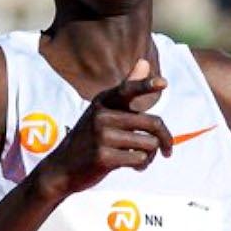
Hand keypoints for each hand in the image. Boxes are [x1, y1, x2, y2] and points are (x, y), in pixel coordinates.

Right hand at [33, 58, 172, 198]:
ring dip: (151, 155)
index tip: (164, 83)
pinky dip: (142, 165)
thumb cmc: (89, 139)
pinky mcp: (103, 157)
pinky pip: (139, 159)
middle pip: (152, 123)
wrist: (62, 168)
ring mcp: (101, 136)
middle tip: (167, 149)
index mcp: (103, 101)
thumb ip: (126, 90)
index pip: (127, 89)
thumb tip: (144, 61)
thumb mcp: (103, 110)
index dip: (146, 85)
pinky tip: (134, 167)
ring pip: (149, 143)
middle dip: (165, 138)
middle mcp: (101, 116)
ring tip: (141, 159)